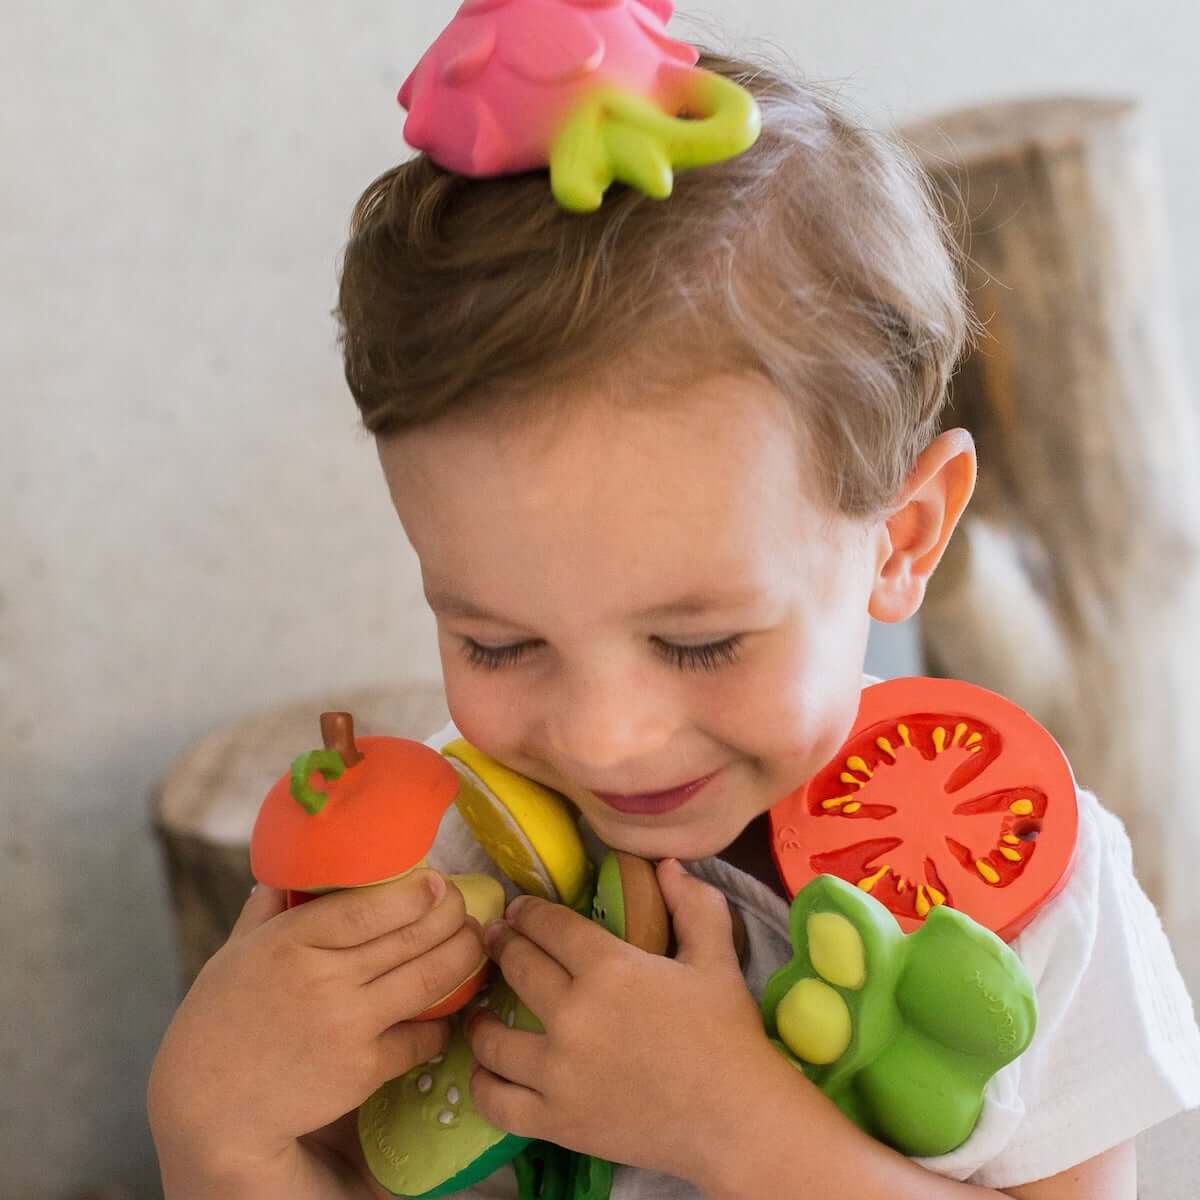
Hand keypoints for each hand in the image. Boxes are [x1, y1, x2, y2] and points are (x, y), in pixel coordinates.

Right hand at [147, 872, 484, 1182]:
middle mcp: (325, 978)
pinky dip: (442, 1019)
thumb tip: (286, 872)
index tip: (437, 883)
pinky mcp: (363, 1068)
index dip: (417, 892)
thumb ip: (266, 911)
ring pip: (430, 979)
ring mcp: (348, 1025)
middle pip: (414, 935)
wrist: (209, 1107)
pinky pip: (422, 1035)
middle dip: (453, 915)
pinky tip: (449, 1005)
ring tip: (474, 941)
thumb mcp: (233, 954)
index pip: (371, 906)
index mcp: (292, 940)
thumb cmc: (219, 1021)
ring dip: (464, 955)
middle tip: (465, 909)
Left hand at [464, 859, 777, 1186]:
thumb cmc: (727, 1035)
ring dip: (480, 1020)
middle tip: (495, 943)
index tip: (516, 910)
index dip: (527, 913)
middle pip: (517, 968)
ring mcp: (559, 1072)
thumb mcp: (716, 958)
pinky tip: (485, 1071)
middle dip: (502, 948)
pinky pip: (496, 1101)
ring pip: (493, 1038)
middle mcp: (573, 1014)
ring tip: (480, 1012)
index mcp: (608, 968)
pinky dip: (482, 1084)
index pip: (548, 926)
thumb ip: (693, 904)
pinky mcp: (556, 1120)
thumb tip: (666, 864)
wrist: (737, 1119)